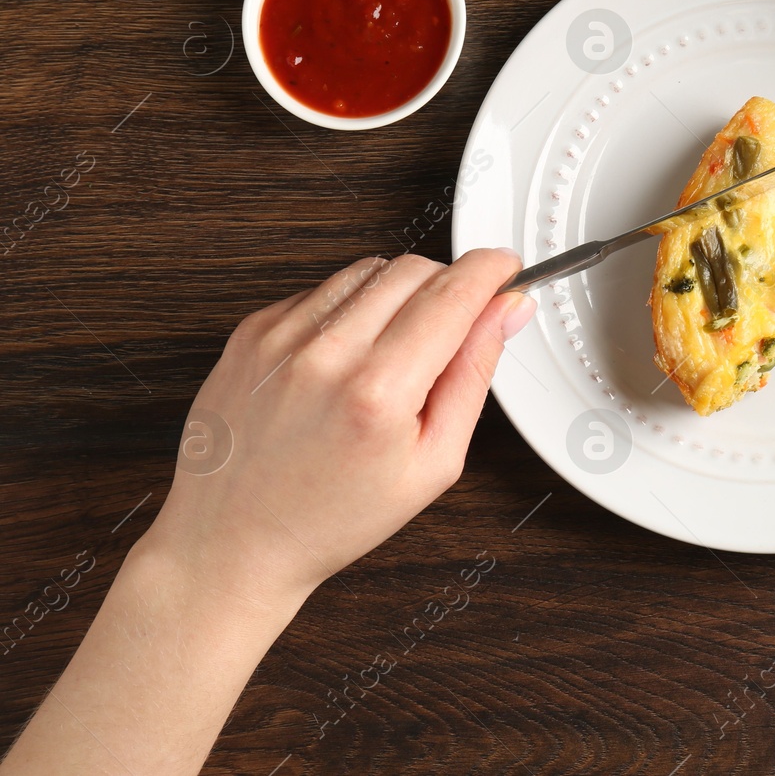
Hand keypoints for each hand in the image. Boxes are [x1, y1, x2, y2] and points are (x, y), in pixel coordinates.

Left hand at [0, 250, 534, 775]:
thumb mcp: (433, 464)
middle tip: (455, 325)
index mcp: (378, 393)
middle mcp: (325, 355)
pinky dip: (349, 309)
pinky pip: (322, 290)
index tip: (506, 268)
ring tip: (394, 352)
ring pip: (368, 270)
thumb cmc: (330, 519)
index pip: (453, 292)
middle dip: (449, 284)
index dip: (492, 270)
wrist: (232, 543)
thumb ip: (475, 376)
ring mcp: (280, 338)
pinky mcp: (251, 332)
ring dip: (398, 293)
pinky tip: (347, 359)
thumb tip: (505, 312)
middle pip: (414, 269)